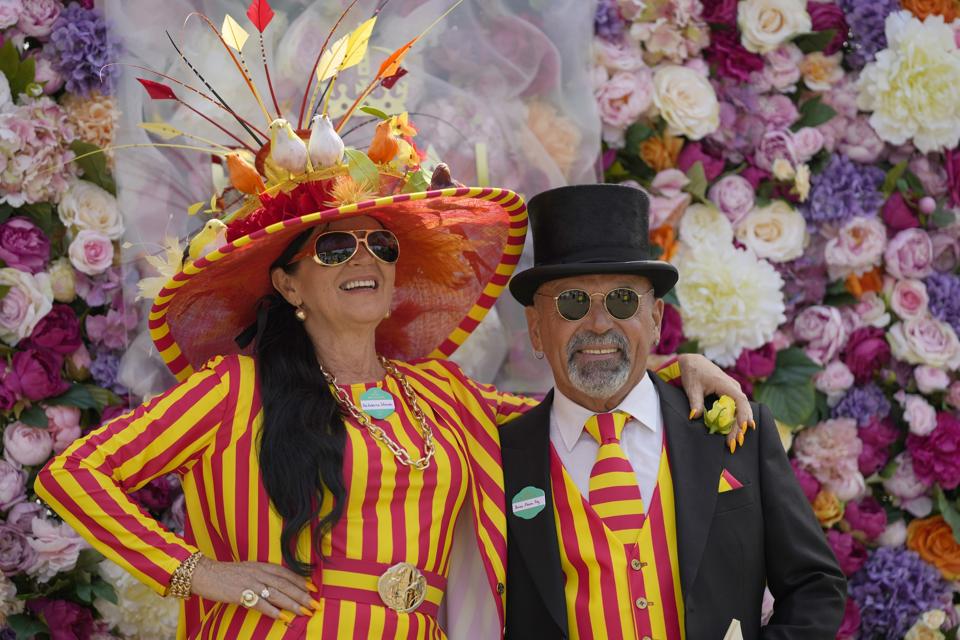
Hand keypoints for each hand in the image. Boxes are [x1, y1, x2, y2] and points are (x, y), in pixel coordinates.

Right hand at [190, 557, 318, 622]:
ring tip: (305, 612)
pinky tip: (282, 617)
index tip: (313, 589)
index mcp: (261, 566)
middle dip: (302, 595)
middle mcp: (259, 572)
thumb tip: (276, 587)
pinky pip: (259, 603)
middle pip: (285, 584)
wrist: (204, 573)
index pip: (286, 573)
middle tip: (315, 604)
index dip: (301, 581)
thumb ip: (262, 576)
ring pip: (276, 593)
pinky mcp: (240, 593)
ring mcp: (250, 582)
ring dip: (292, 604)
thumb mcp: (247, 570)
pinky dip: (272, 610)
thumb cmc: (226, 574)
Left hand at [676, 353, 753, 451]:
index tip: (743, 427)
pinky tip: (734, 433)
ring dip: (738, 426)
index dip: (743, 414)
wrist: (693, 362)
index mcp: (725, 384)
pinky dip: (735, 421)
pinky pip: (735, 409)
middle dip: (739, 426)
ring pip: (740, 410)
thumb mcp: (692, 387)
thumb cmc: (693, 372)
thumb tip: (695, 416)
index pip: (740, 400)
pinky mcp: (729, 395)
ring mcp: (732, 392)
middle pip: (741, 409)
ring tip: (735, 442)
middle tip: (735, 442)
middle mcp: (733, 388)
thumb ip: (695, 402)